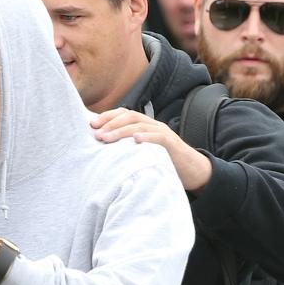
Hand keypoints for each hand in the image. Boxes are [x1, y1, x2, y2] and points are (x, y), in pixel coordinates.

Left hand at [91, 108, 212, 192]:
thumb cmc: (163, 162)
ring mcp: (163, 132)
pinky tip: (135, 140)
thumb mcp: (142, 152)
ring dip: (121, 131)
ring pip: (140, 125)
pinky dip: (146, 137)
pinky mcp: (172, 144)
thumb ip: (127, 148)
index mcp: (144, 126)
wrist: (192, 170)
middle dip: (110, 123)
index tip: (91, 125)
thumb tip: (104, 150)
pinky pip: (159, 137)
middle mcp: (153, 125)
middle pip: (130, 116)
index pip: (124, 114)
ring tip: (106, 138)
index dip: (107, 117)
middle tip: (96, 133)